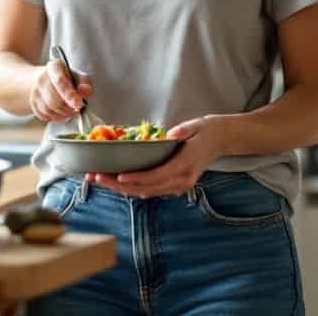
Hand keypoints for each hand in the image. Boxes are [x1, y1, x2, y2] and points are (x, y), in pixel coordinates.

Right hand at [28, 58, 92, 122]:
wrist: (45, 81)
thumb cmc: (65, 79)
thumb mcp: (77, 75)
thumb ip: (85, 82)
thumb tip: (86, 90)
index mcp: (54, 67)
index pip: (60, 81)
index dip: (70, 94)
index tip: (78, 104)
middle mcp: (41, 79)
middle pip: (55, 100)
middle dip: (69, 108)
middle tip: (78, 107)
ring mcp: (35, 92)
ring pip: (49, 110)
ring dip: (64, 114)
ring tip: (71, 109)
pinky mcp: (32, 104)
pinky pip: (46, 116)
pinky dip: (56, 117)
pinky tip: (61, 111)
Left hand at [88, 117, 222, 197]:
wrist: (221, 140)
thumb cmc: (204, 131)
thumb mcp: (195, 126)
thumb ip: (183, 131)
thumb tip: (171, 135)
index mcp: (185, 166)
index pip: (156, 176)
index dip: (136, 179)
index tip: (118, 177)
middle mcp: (181, 181)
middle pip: (146, 188)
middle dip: (118, 185)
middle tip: (96, 177)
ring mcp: (178, 186)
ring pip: (145, 192)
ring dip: (121, 188)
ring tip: (99, 179)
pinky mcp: (175, 186)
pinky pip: (150, 190)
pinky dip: (132, 187)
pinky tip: (114, 182)